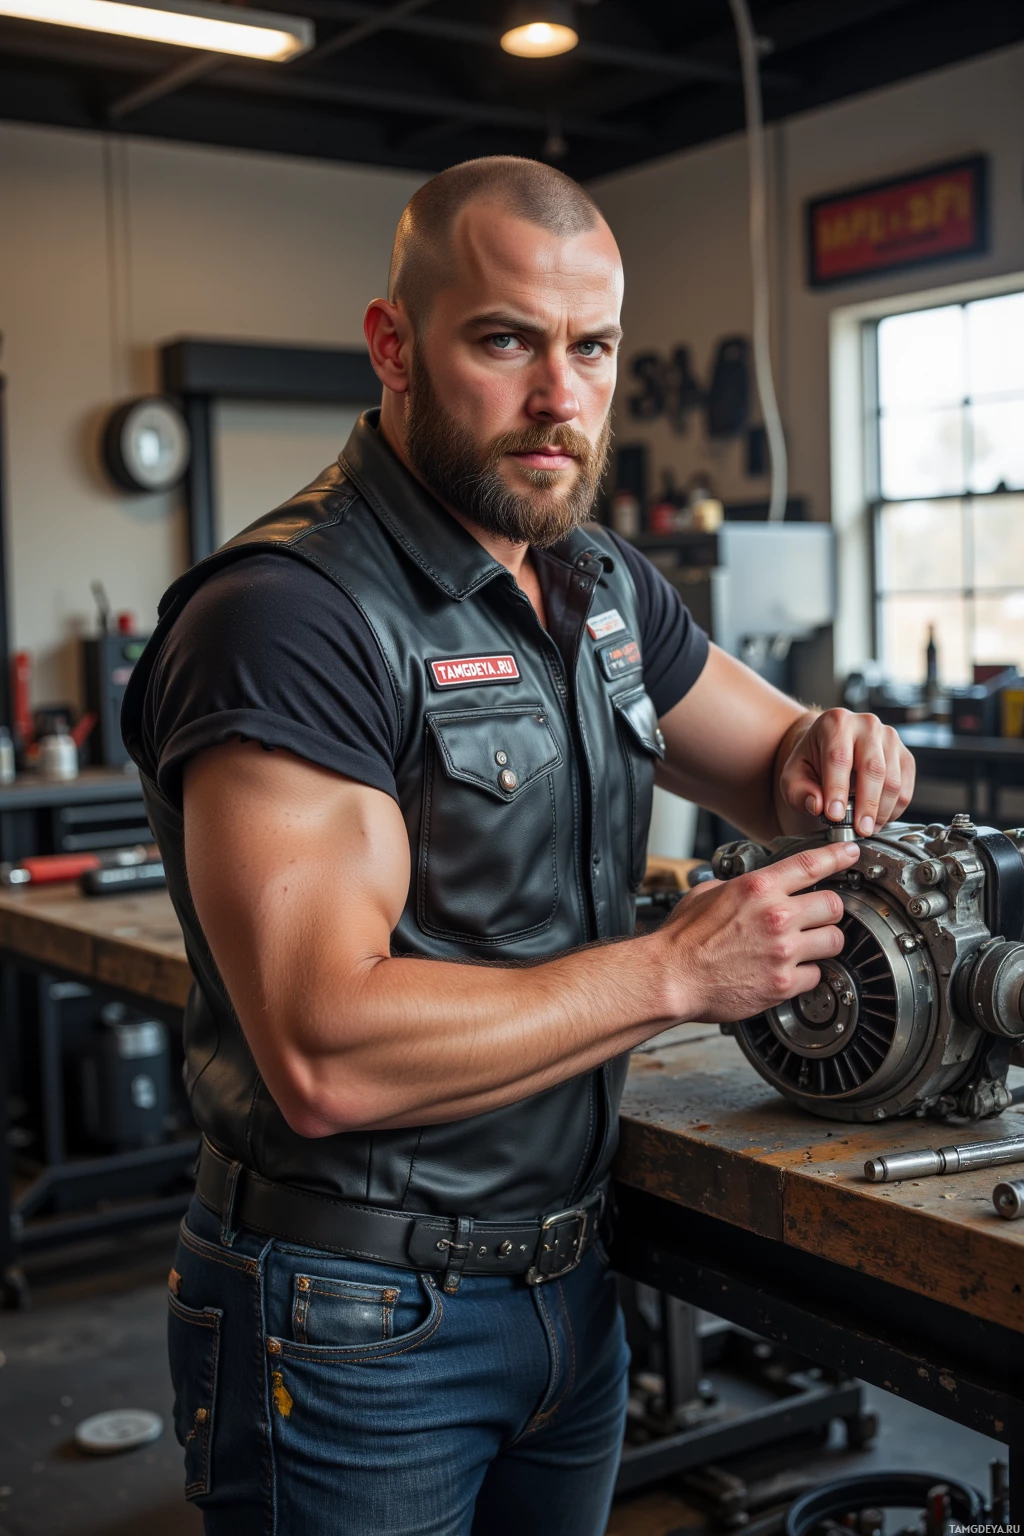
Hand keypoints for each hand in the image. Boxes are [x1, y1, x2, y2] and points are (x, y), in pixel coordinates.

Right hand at [659, 841, 859, 1023]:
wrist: (671, 977)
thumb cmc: (683, 939)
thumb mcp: (706, 893)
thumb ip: (737, 886)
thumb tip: (748, 885)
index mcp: (758, 888)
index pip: (811, 864)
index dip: (838, 857)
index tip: (851, 854)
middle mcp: (776, 916)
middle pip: (835, 905)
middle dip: (829, 910)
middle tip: (817, 916)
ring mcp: (783, 950)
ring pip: (834, 940)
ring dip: (823, 942)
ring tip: (806, 946)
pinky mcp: (784, 982)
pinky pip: (817, 975)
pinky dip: (807, 974)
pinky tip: (789, 971)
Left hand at [779, 708, 915, 836]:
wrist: (830, 748)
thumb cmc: (811, 761)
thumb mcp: (793, 776)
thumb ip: (799, 791)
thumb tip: (817, 805)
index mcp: (835, 722)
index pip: (838, 757)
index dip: (836, 789)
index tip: (833, 815)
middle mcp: (866, 725)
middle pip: (872, 768)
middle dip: (866, 804)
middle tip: (858, 829)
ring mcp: (890, 738)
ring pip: (893, 780)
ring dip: (881, 811)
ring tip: (865, 827)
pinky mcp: (905, 756)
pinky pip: (906, 788)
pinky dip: (894, 809)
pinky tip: (878, 819)